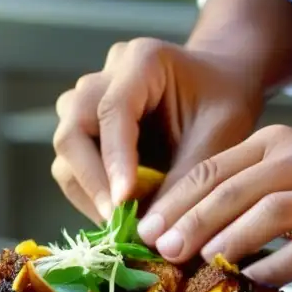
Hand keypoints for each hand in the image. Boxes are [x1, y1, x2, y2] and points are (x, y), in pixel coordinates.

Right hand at [51, 37, 260, 221]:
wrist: (219, 85)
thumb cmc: (224, 102)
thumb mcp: (219, 135)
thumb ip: (187, 177)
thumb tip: (155, 230)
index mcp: (141, 61)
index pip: (113, 111)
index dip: (114, 160)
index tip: (123, 203)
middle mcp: (105, 76)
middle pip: (73, 128)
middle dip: (91, 179)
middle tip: (116, 221)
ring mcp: (89, 99)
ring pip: (67, 147)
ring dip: (88, 189)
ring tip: (120, 223)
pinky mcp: (86, 125)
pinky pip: (73, 161)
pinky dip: (91, 192)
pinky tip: (118, 214)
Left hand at [135, 125, 291, 284]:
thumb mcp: (291, 166)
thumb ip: (246, 188)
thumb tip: (185, 232)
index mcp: (276, 144)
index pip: (213, 170)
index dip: (176, 201)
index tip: (145, 230)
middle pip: (234, 192)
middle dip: (191, 223)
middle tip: (162, 251)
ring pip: (269, 216)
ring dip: (227, 242)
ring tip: (198, 266)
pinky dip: (276, 267)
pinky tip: (251, 282)